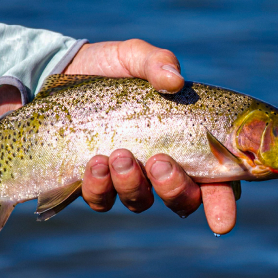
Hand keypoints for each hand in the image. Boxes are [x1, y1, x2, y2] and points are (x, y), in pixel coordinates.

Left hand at [0, 39, 236, 234]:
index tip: (222, 221)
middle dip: (175, 189)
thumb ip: (157, 62)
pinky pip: (101, 200)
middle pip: (183, 200)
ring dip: (133, 184)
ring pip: (140, 201)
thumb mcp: (133, 56)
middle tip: (160, 162)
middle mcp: (161, 167)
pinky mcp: (93, 183)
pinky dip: (99, 186)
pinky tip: (92, 162)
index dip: (223, 204)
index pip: (217, 179)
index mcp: (186, 140)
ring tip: (118, 155)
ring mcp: (127, 179)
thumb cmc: (106, 67)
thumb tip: (174, 80)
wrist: (53, 76)